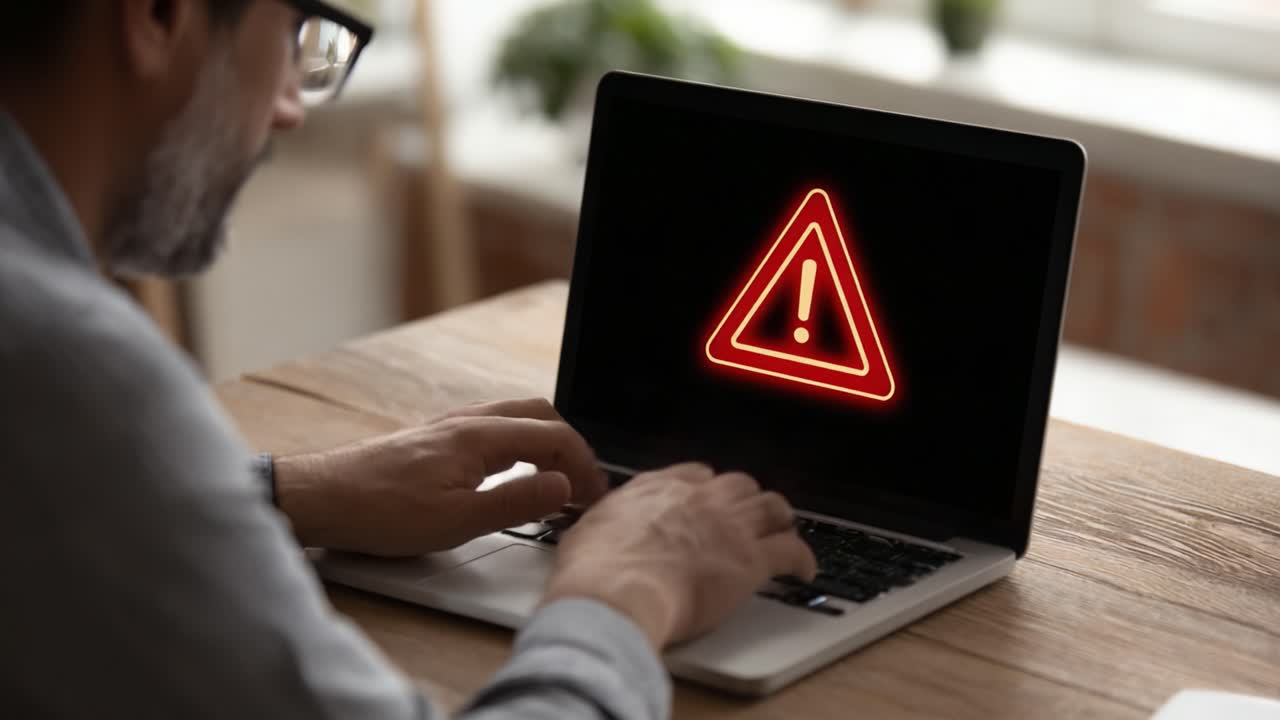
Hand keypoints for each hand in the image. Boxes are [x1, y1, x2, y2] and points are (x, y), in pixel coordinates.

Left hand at [274, 398, 607, 555]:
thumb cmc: (380, 511)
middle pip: (539, 415)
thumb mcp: (457, 521)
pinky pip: (492, 429)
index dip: (584, 465)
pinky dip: (518, 445)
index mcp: (480, 436)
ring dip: (544, 443)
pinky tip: (510, 473)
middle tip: (582, 485)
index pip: (554, 435)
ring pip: (515, 419)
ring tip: (554, 481)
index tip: (594, 496)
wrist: (322, 498)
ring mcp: (449, 427)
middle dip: (570, 447)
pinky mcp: (434, 440)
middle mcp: (467, 422)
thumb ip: (517, 502)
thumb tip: (562, 486)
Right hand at [542, 463, 816, 649]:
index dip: (706, 488)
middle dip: (745, 498)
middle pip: (738, 485)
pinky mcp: (751, 560)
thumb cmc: (595, 568)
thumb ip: (608, 521)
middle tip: (748, 513)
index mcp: (658, 487)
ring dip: (779, 518)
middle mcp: (699, 498)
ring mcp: (729, 526)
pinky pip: (791, 551)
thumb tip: (599, 530)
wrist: (617, 590)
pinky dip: (803, 558)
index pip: (695, 475)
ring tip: (783, 529)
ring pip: (771, 507)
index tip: (707, 498)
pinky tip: (805, 569)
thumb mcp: (590, 528)